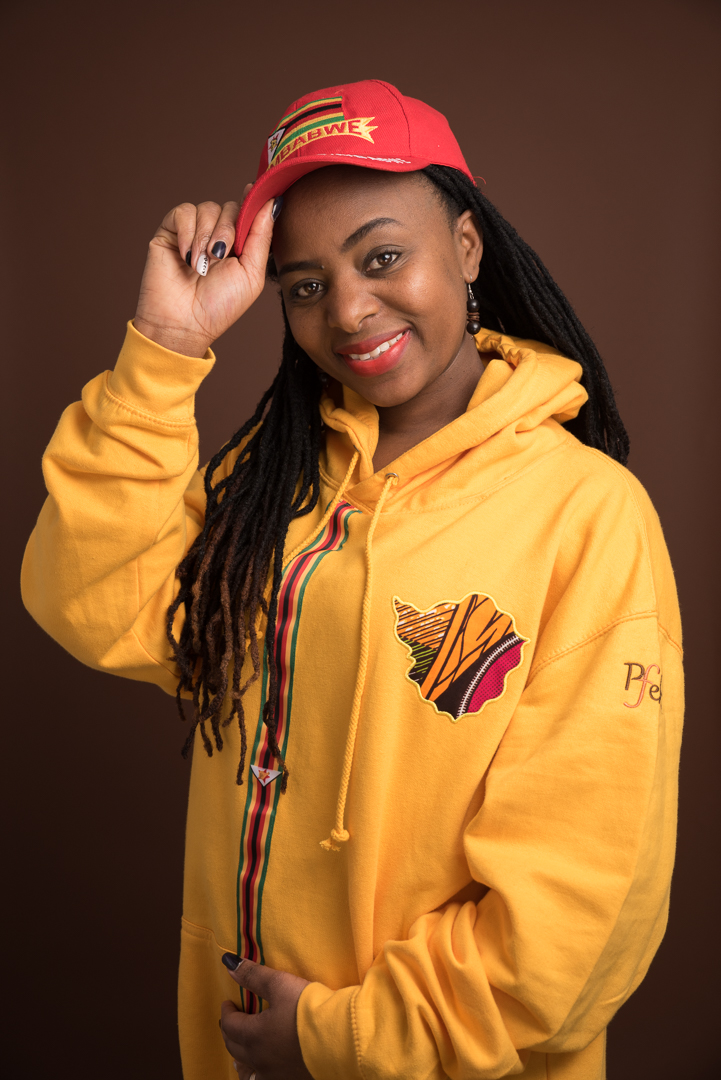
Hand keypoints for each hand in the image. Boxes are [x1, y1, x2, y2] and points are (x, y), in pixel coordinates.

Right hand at [133, 184, 274, 356]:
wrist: (184, 323)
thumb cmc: (220, 306)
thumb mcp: (251, 273)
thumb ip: (261, 237)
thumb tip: (272, 201)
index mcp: (239, 246)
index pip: (248, 213)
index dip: (253, 201)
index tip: (255, 191)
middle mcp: (216, 236)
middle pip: (230, 208)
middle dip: (227, 231)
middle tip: (219, 257)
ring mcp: (193, 233)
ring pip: (207, 208)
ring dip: (206, 236)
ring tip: (201, 265)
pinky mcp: (170, 232)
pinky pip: (183, 212)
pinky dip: (188, 233)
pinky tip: (187, 256)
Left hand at [220, 955, 312, 1079]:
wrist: (340, 1037)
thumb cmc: (308, 1009)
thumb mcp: (280, 984)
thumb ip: (253, 976)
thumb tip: (229, 964)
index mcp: (254, 1035)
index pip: (230, 1024)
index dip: (227, 1012)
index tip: (228, 1003)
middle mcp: (259, 1059)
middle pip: (234, 1047)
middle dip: (230, 1032)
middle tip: (232, 1020)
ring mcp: (274, 1073)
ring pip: (247, 1069)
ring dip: (240, 1056)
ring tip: (241, 1048)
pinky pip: (263, 1078)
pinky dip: (256, 1072)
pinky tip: (262, 1068)